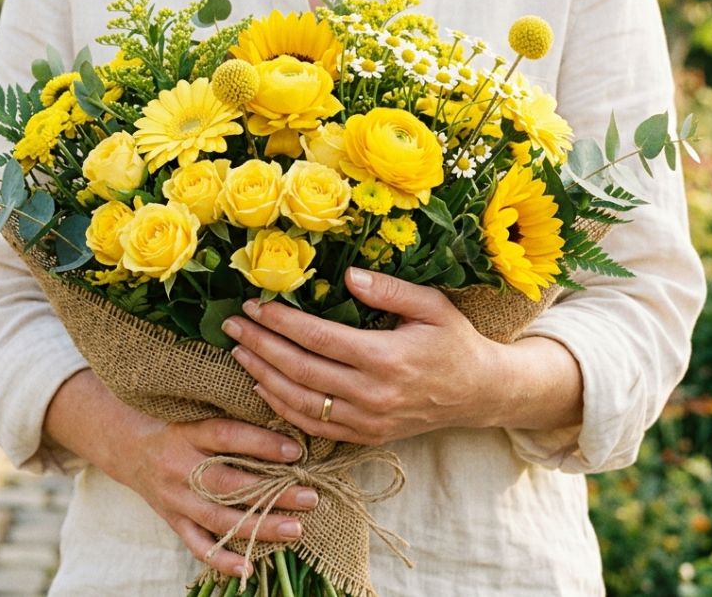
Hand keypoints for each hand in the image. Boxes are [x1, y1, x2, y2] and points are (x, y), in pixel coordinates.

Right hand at [109, 417, 319, 577]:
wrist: (129, 449)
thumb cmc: (178, 429)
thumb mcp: (197, 416)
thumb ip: (234, 422)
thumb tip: (287, 431)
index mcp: (188, 433)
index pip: (227, 436)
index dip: (261, 444)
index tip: (297, 451)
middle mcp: (180, 467)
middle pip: (228, 484)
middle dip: (272, 494)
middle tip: (309, 497)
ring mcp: (175, 498)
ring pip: (219, 518)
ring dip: (259, 527)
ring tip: (296, 529)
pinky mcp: (174, 521)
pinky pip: (197, 545)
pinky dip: (221, 560)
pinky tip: (248, 567)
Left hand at [221, 267, 583, 445]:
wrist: (479, 394)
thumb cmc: (455, 342)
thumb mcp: (431, 305)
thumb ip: (389, 289)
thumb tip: (347, 274)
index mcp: (386, 358)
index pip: (318, 338)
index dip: (281, 322)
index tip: (254, 305)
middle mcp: (372, 394)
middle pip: (299, 369)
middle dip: (260, 344)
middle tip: (232, 324)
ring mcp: (367, 420)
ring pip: (299, 402)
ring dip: (262, 375)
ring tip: (239, 351)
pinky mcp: (364, 436)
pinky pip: (313, 426)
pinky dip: (282, 407)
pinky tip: (262, 385)